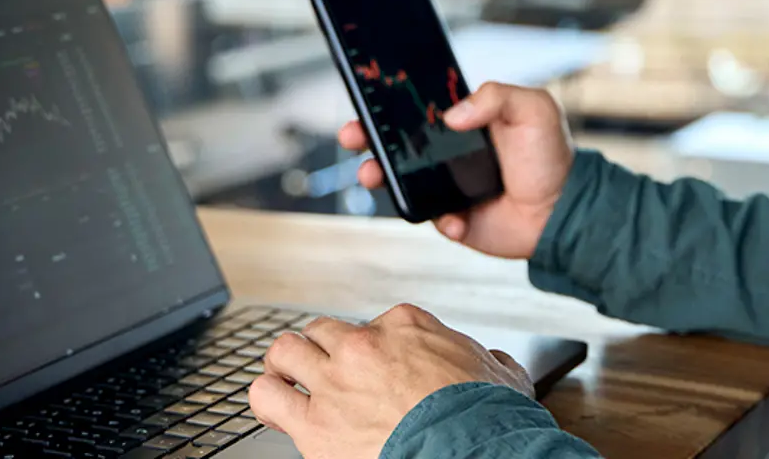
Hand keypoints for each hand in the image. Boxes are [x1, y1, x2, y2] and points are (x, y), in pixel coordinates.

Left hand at [250, 304, 533, 458]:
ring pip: (285, 350)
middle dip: (324, 350)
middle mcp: (364, 346)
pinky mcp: (314, 424)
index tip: (381, 367)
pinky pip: (266, 395)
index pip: (375, 322)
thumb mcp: (502, 374)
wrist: (472, 453)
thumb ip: (489, 360)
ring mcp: (335, 382)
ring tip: (289, 380)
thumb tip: (496, 362)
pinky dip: (266, 397)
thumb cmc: (487, 417)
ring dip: (286, 364)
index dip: (376, 347)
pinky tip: (275, 405)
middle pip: (323, 331)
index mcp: (406, 326)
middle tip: (328, 370)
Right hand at [338, 82, 574, 259]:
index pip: (418, 109)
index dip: (389, 105)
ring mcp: (447, 186)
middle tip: (352, 137)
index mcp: (465, 121)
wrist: (565, 212)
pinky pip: (430, 217)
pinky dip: (437, 218)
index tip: (366, 102)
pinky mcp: (453, 218)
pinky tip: (455, 217)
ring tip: (372, 175)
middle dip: (367, 139)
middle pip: (396, 143)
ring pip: (400, 180)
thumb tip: (453, 115)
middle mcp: (450, 152)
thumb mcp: (534, 109)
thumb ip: (496, 97)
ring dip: (379, 177)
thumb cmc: (553, 156)